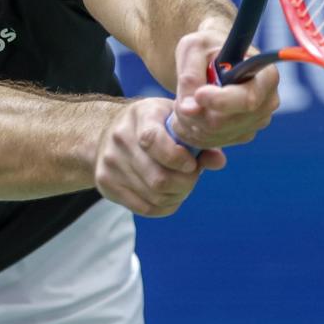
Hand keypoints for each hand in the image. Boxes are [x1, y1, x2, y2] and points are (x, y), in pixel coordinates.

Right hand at [94, 98, 222, 218]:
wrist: (107, 131)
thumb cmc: (154, 124)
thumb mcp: (175, 119)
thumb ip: (199, 139)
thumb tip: (218, 161)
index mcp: (140, 115)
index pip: (152, 141)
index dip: (178, 159)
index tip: (192, 164)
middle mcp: (120, 138)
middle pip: (157, 178)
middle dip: (185, 183)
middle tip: (193, 177)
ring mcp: (109, 163)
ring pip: (154, 196)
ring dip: (177, 196)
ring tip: (182, 185)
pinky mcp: (105, 183)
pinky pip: (144, 208)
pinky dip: (165, 206)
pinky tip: (170, 196)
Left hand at [167, 21, 280, 150]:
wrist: (213, 57)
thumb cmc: (207, 47)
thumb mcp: (194, 49)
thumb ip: (190, 75)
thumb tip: (190, 108)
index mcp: (266, 76)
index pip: (247, 100)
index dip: (220, 102)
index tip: (198, 95)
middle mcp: (267, 102)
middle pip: (225, 122)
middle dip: (195, 114)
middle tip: (178, 102)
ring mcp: (257, 121)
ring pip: (215, 135)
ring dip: (190, 123)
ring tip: (182, 104)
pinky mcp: (242, 134)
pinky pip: (212, 142)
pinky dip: (193, 132)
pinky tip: (188, 116)